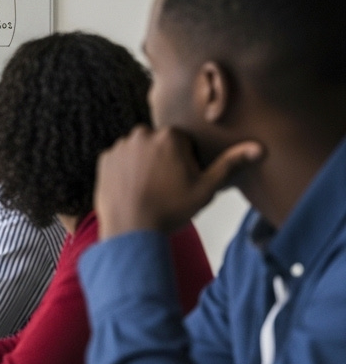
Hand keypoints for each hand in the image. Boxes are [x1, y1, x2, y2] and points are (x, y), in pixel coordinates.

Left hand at [95, 126, 262, 239]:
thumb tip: (259, 148)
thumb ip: (230, 164)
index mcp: (170, 136)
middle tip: (165, 187)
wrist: (132, 229)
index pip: (183, 143)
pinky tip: (133, 189)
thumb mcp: (206, 188)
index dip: (186, 163)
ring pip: (139, 151)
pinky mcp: (104, 159)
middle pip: (160, 144)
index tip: (182, 181)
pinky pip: (120, 160)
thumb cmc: (171, 209)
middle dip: (164, 160)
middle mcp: (142, 134)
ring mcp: (120, 146)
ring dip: (144, 164)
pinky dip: (126, 171)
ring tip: (149, 189)